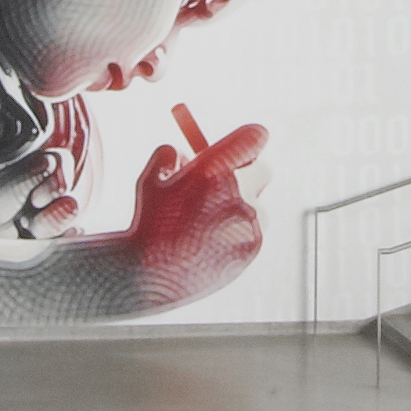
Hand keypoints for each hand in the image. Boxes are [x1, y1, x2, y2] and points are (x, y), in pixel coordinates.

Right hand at [116, 105, 268, 306]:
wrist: (152, 274)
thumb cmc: (148, 223)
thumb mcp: (150, 181)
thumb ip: (168, 157)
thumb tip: (185, 152)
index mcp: (213, 168)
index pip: (254, 137)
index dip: (249, 141)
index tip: (244, 146)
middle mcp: (237, 191)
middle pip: (262, 170)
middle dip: (247, 173)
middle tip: (231, 180)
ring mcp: (249, 220)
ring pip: (256, 204)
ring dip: (240, 208)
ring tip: (206, 225)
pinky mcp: (254, 245)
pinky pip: (253, 230)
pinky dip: (238, 233)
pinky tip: (210, 244)